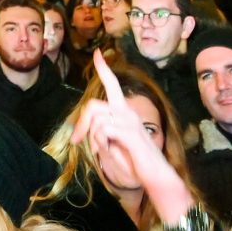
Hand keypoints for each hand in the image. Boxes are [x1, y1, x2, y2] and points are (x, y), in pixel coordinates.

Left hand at [79, 53, 193, 224]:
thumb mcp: (113, 144)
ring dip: (93, 138)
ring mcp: (129, 122)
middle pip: (93, 105)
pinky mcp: (130, 133)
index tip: (98, 54)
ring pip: (96, 120)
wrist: (155, 176)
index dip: (104, 70)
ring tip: (103, 150)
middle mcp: (127, 112)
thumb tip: (86, 130)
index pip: (113, 85)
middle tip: (76, 140)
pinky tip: (109, 151)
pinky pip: (103, 131)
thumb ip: (101, 132)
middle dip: (80, 123)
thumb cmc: (135, 162)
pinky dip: (101, 142)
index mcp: (124, 112)